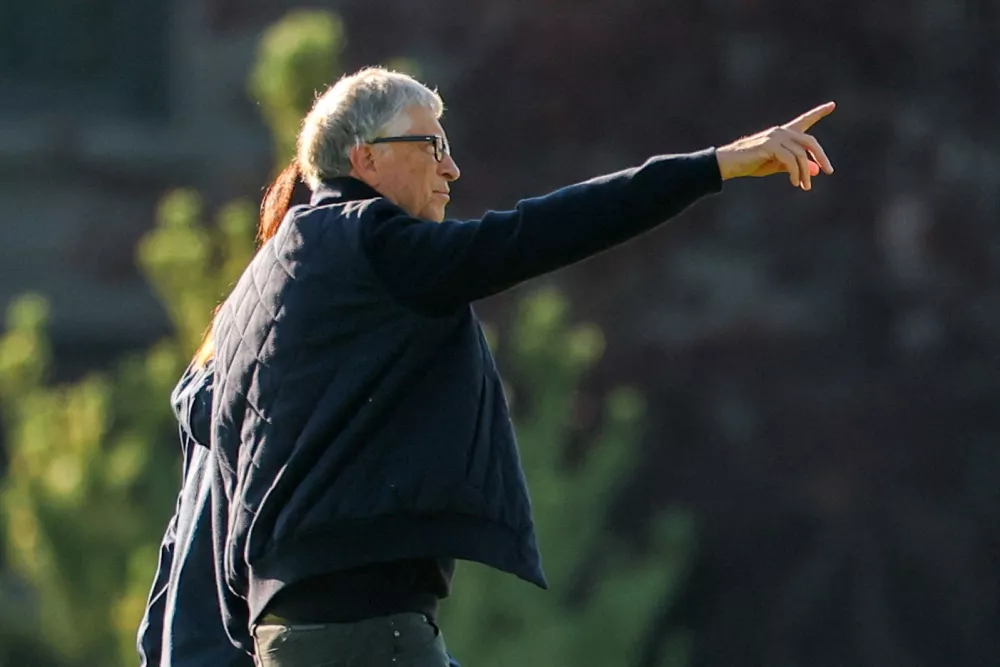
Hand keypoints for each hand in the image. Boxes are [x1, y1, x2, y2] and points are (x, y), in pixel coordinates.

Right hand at [715, 102, 835, 189]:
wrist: (729, 164)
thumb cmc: (751, 164)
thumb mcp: (777, 165)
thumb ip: (796, 165)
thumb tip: (815, 170)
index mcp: (784, 134)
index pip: (805, 120)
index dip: (819, 112)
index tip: (832, 105)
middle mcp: (781, 131)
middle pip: (810, 142)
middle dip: (821, 157)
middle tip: (829, 171)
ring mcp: (775, 137)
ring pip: (801, 154)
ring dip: (805, 173)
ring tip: (804, 186)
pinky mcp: (769, 145)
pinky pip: (790, 160)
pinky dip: (796, 173)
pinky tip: (795, 183)